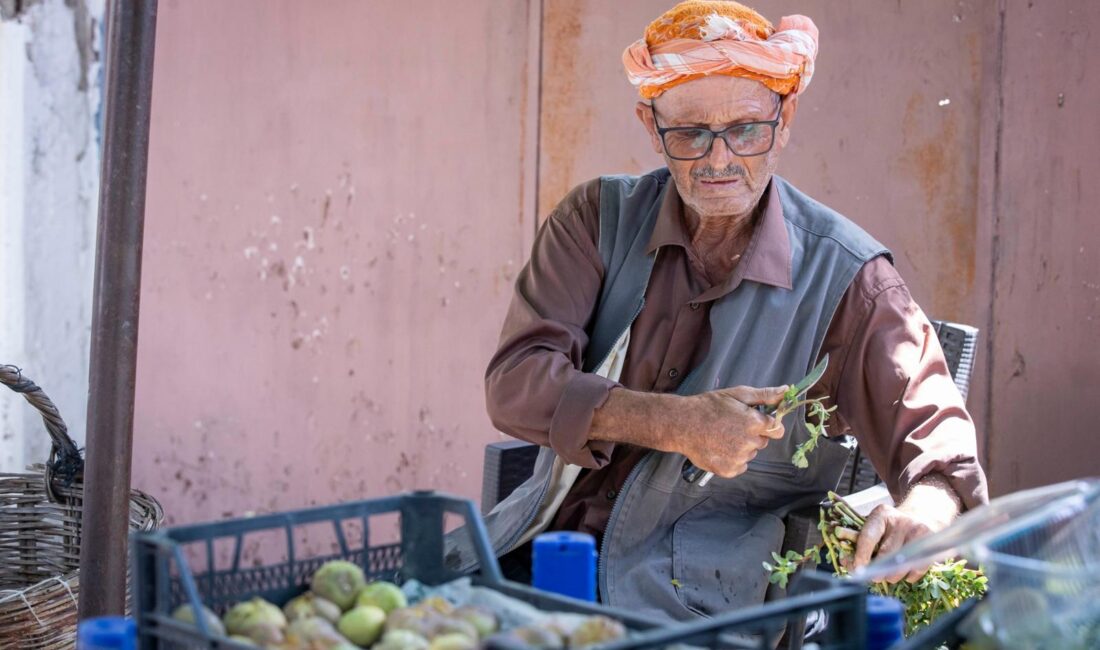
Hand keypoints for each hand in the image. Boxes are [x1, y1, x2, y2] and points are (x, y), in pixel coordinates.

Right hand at [673, 385, 787, 478]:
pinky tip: (719, 448)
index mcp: (754, 422)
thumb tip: (786, 390)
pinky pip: (740, 466)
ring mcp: (739, 458)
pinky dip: (732, 459)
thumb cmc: (708, 406)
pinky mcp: (729, 470)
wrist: (681, 424)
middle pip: (762, 442)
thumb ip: (764, 395)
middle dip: (752, 434)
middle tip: (732, 426)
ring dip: (741, 447)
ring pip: (750, 454)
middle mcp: (749, 443)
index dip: (767, 423)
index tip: (755, 420)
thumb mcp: (737, 394)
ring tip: (722, 436)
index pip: (776, 428)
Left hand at [847, 502, 949, 582]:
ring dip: (893, 576)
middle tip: (874, 577)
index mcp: (881, 514)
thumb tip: (845, 562)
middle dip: (877, 571)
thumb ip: (859, 541)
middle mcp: (900, 521)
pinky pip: (919, 567)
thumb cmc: (893, 525)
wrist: (924, 514)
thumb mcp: (876, 525)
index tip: (857, 569)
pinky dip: (910, 576)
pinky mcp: (931, 542)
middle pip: (886, 554)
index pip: (868, 537)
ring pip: (902, 563)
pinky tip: (906, 574)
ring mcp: (918, 531)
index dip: (861, 555)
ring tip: (889, 576)